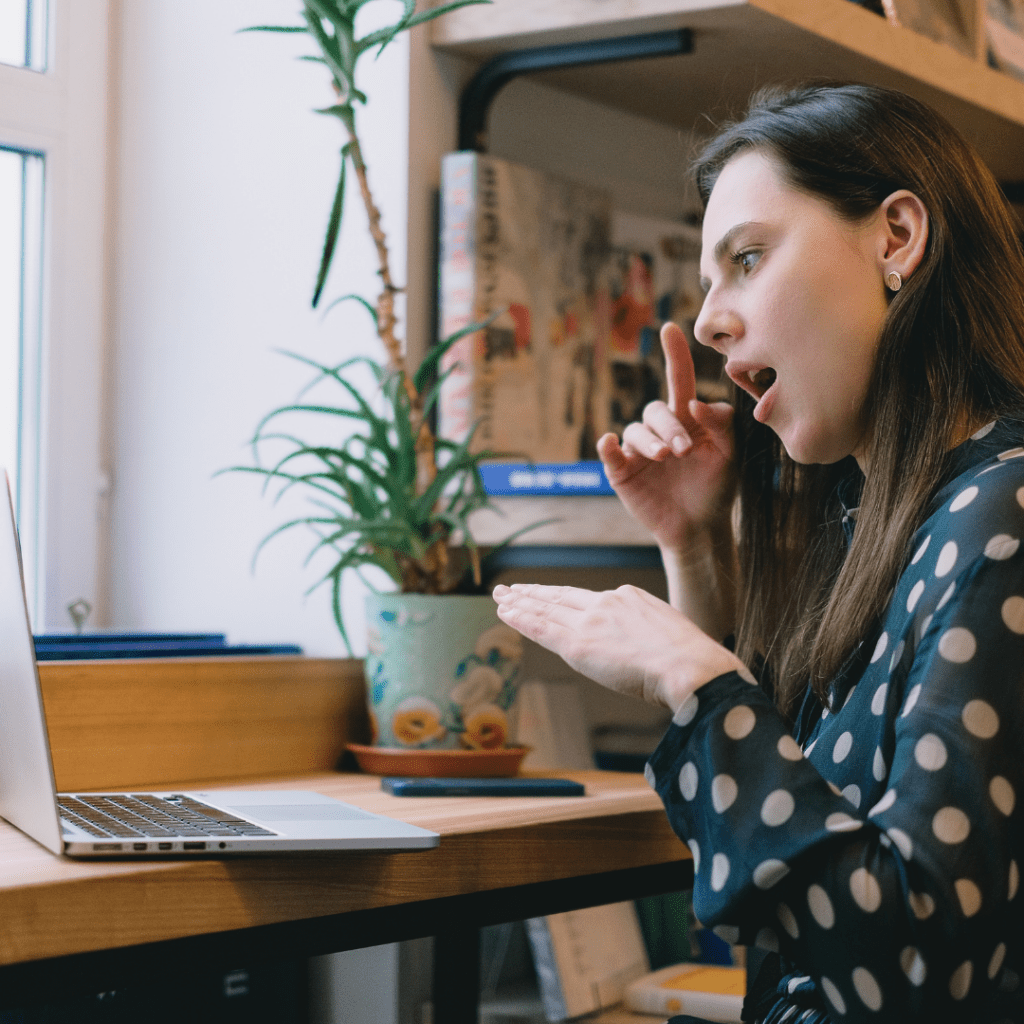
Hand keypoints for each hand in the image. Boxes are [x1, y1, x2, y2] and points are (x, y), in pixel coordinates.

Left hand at [493, 582, 753, 713]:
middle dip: (533, 593)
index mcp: (629, 597)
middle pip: (560, 596)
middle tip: (510, 589)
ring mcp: (590, 621)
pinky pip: (542, 628)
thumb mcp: (670, 634)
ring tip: (500, 597)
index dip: (562, 597)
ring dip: (520, 603)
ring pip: (546, 609)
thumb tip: (644, 650)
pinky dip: (521, 619)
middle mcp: (606, 602)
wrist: (691, 666)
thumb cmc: (692, 662)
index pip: (586, 599)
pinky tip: (506, 613)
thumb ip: (648, 636)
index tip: (547, 595)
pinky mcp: (579, 643)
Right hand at [598, 322, 735, 551]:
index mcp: (687, 420)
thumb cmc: (716, 489)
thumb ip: (721, 425)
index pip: (680, 381)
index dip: (675, 355)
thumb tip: (694, 404)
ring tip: (666, 457)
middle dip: (670, 427)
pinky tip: (611, 443)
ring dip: (651, 440)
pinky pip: (609, 452)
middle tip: (684, 451)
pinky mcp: (621, 471)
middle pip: (657, 411)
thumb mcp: (730, 455)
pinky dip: (608, 446)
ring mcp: (639, 450)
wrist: (700, 529)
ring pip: (636, 430)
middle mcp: (660, 429)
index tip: (670, 328)